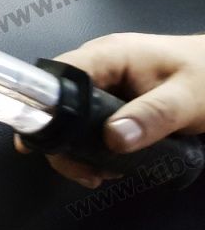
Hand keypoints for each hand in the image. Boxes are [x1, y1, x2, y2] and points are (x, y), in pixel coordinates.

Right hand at [15, 32, 204, 187]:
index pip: (57, 78)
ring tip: (102, 174)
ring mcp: (104, 84)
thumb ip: (153, 116)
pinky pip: (88, 126)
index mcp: (109, 56)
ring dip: (79, 151)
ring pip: (70, 121)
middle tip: (87, 173)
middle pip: (57, 105)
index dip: (41, 109)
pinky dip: (92, 149)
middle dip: (64, 143)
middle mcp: (98, 67)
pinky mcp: (112, 101)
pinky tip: (108, 166)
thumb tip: (113, 139)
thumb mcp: (188, 99)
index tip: (41, 146)